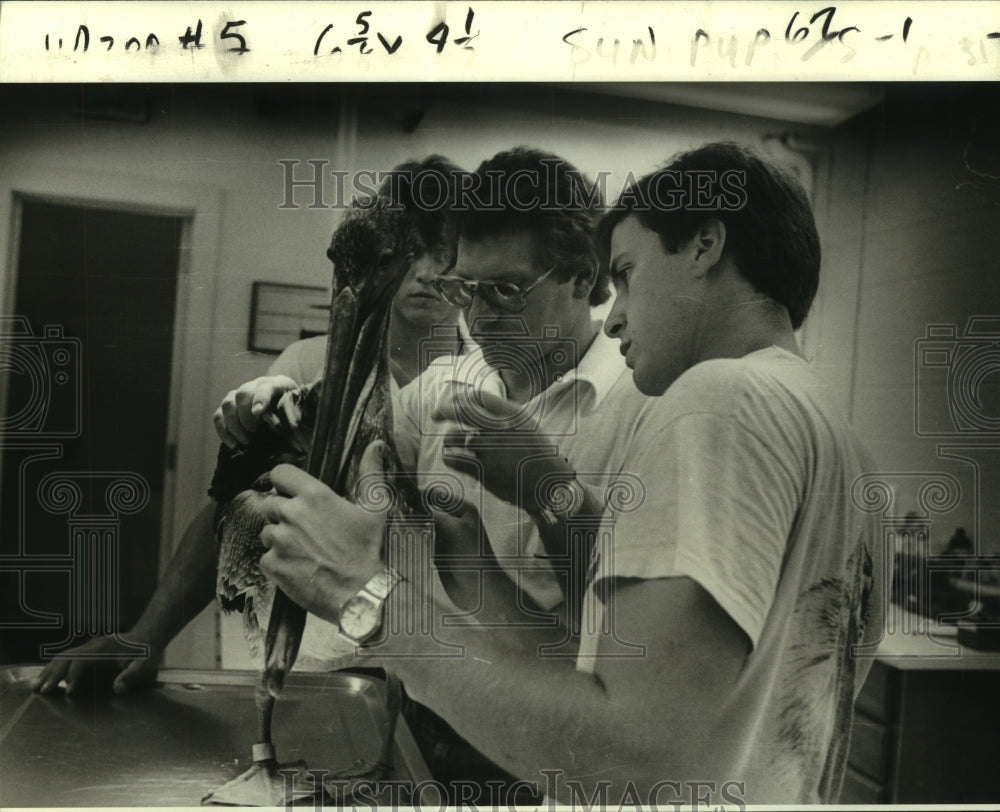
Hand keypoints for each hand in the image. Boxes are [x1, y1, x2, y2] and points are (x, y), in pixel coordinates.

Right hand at [32, 634, 159, 695]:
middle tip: (42, 691)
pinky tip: (45, 680)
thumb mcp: (145, 666)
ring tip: (36, 687)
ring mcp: (88, 648)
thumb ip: (133, 676)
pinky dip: (54, 669)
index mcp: (104, 648)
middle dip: (53, 674)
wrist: (147, 638)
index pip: (83, 659)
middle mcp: (92, 645)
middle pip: (67, 657)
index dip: (75, 675)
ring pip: (63, 657)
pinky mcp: (86, 654)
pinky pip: (66, 660)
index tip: (70, 692)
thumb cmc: (146, 654)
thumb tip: (118, 689)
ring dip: (49, 671)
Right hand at [213, 375, 297, 447]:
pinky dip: (222, 430)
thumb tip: (293, 429)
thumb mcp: (300, 413)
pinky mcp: (230, 407)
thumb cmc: (297, 416)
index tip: (258, 413)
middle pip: (243, 394)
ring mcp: (241, 395)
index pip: (266, 387)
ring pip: (228, 403)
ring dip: (234, 424)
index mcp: (278, 384)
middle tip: (254, 433)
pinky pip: (219, 415)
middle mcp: (257, 385)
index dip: (260, 398)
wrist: (288, 415)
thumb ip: (296, 416)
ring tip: (245, 441)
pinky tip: (232, 444)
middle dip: (246, 416)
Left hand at [258, 442, 388, 623]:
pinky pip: (266, 558)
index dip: (284, 482)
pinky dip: (278, 563)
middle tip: (305, 529)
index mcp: (314, 496)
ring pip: (267, 532)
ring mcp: (279, 541)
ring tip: (304, 551)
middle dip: (283, 514)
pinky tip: (298, 567)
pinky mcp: (272, 565)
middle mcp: (292, 514)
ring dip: (280, 539)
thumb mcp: (375, 508)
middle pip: (271, 504)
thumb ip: (371, 473)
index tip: (292, 492)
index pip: (279, 473)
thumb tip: (376, 444)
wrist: (361, 594)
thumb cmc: (369, 550)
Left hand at [433, 390, 576, 511]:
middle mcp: (500, 429)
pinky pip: (454, 459)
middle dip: (443, 409)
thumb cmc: (536, 452)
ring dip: (448, 437)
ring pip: (453, 436)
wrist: (550, 482)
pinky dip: (449, 456)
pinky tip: (452, 457)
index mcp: (512, 415)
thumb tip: (471, 401)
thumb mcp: (525, 425)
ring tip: (451, 441)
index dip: (461, 396)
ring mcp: (491, 450)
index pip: (478, 396)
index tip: (453, 400)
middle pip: (461, 411)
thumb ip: (503, 413)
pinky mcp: (484, 471)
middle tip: (435, 414)